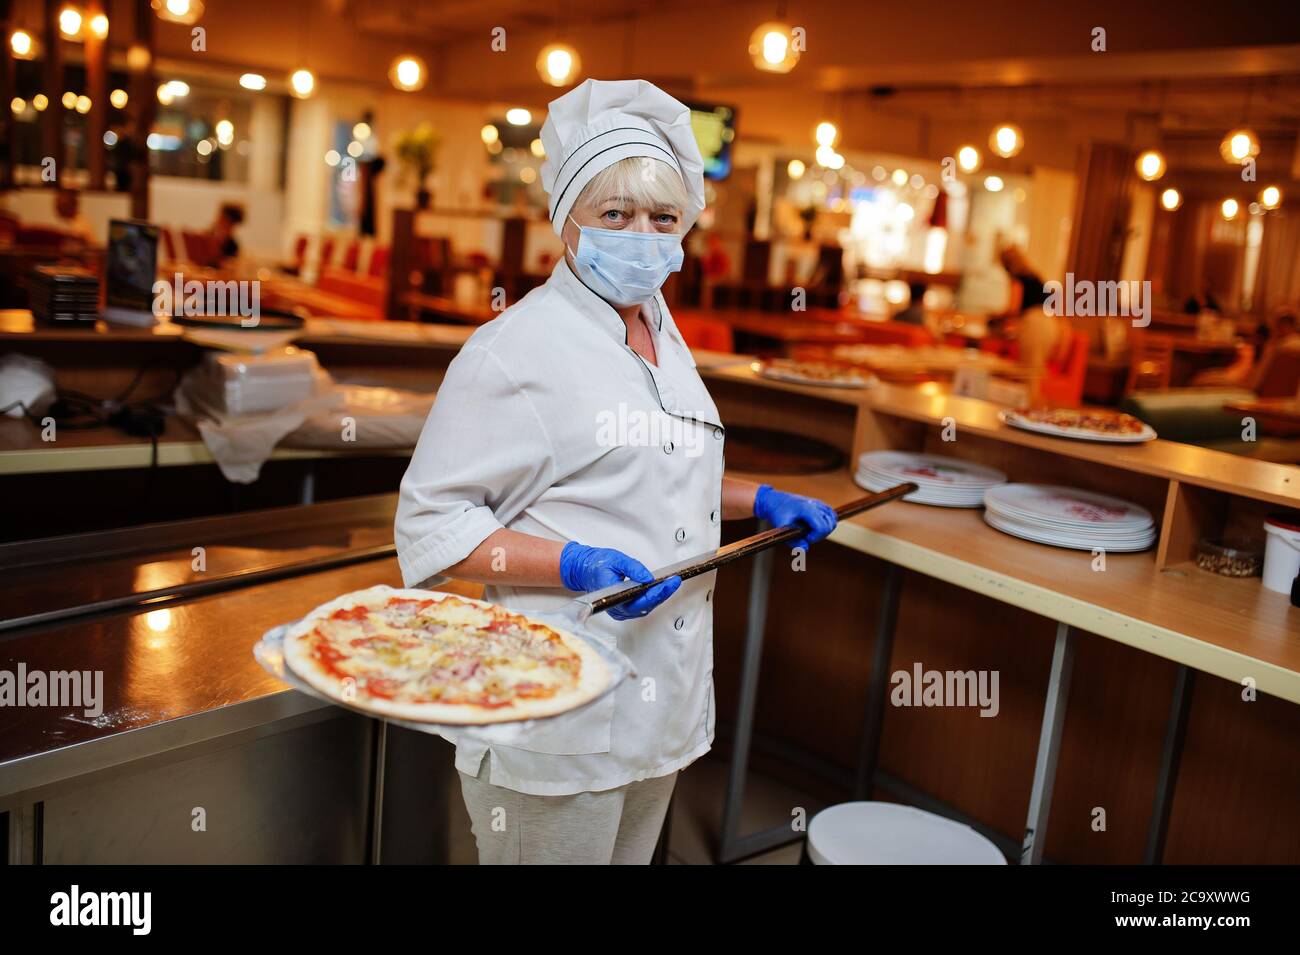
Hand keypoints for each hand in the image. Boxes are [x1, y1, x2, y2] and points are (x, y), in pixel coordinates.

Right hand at [560, 542, 681, 620]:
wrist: (585, 570)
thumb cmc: (596, 565)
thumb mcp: (615, 560)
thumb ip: (632, 568)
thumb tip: (648, 578)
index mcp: (611, 597)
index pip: (638, 600)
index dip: (656, 593)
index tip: (668, 583)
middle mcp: (616, 608)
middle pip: (644, 606)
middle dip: (662, 594)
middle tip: (674, 582)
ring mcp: (620, 611)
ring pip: (645, 608)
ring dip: (659, 597)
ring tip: (671, 584)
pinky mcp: (624, 609)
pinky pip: (641, 607)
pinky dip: (653, 598)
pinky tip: (661, 589)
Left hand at [753, 484, 837, 551]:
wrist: (774, 501)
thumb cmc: (777, 513)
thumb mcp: (781, 528)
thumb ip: (793, 541)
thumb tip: (805, 550)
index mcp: (806, 509)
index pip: (822, 527)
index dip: (815, 537)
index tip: (805, 538)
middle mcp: (814, 504)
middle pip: (829, 525)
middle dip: (820, 535)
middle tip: (806, 536)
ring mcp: (818, 503)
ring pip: (833, 520)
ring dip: (824, 530)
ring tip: (810, 531)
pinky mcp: (820, 504)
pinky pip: (831, 515)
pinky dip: (827, 523)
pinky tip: (814, 527)